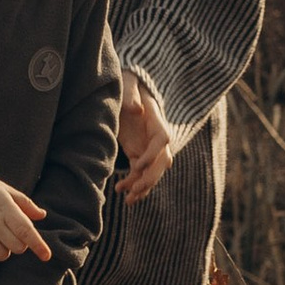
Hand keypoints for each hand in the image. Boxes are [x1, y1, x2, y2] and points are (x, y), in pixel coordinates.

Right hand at [0, 173, 49, 262]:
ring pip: (2, 256)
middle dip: (20, 244)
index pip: (25, 230)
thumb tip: (42, 216)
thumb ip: (26, 204)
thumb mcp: (8, 191)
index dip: (37, 244)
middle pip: (17, 247)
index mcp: (6, 209)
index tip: (46, 256)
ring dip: (5, 250)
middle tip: (12, 233)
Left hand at [117, 76, 183, 203]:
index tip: (137, 165)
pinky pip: (141, 172)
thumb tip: (137, 111)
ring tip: (128, 200)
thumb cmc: (128, 83)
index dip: (153, 154)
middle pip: (162, 161)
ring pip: (153, 171)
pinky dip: (133, 183)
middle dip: (150, 177)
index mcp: (155, 119)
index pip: (162, 139)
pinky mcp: (139, 152)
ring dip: (143, 187)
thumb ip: (130, 95)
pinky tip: (121, 191)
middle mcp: (156, 136)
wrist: (128, 88)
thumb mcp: (128, 84)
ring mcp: (149, 146)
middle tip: (135, 191)